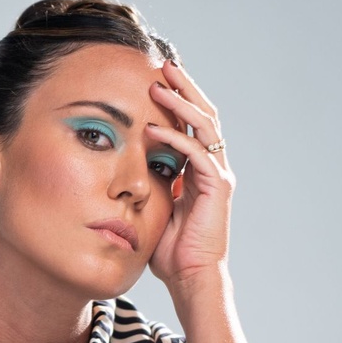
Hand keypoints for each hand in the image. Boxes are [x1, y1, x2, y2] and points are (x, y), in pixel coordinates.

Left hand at [147, 60, 235, 291]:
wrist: (190, 279)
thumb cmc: (170, 252)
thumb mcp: (154, 208)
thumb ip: (147, 184)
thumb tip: (123, 169)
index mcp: (200, 169)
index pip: (192, 123)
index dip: (177, 99)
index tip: (155, 77)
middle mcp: (213, 167)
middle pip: (203, 114)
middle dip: (184, 87)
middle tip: (163, 63)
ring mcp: (218, 176)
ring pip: (204, 126)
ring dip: (181, 103)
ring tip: (159, 84)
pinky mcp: (217, 188)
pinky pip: (197, 154)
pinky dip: (176, 140)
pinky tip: (154, 129)